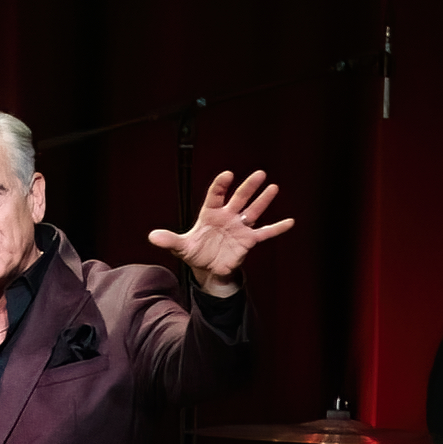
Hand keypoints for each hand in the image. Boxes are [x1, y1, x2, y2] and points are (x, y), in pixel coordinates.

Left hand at [147, 169, 292, 293]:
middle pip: (239, 199)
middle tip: (259, 174)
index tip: (227, 175)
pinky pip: (265, 233)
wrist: (208, 269)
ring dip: (263, 201)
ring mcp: (239, 228)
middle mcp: (227, 217)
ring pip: (253, 211)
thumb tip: (152, 237)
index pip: (215, 196)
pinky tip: (290, 221)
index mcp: (210, 214)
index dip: (221, 186)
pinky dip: (277, 228)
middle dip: (248, 187)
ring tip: (273, 187)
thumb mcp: (180, 247)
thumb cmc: (196, 252)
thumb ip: (168, 240)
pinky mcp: (248, 241)